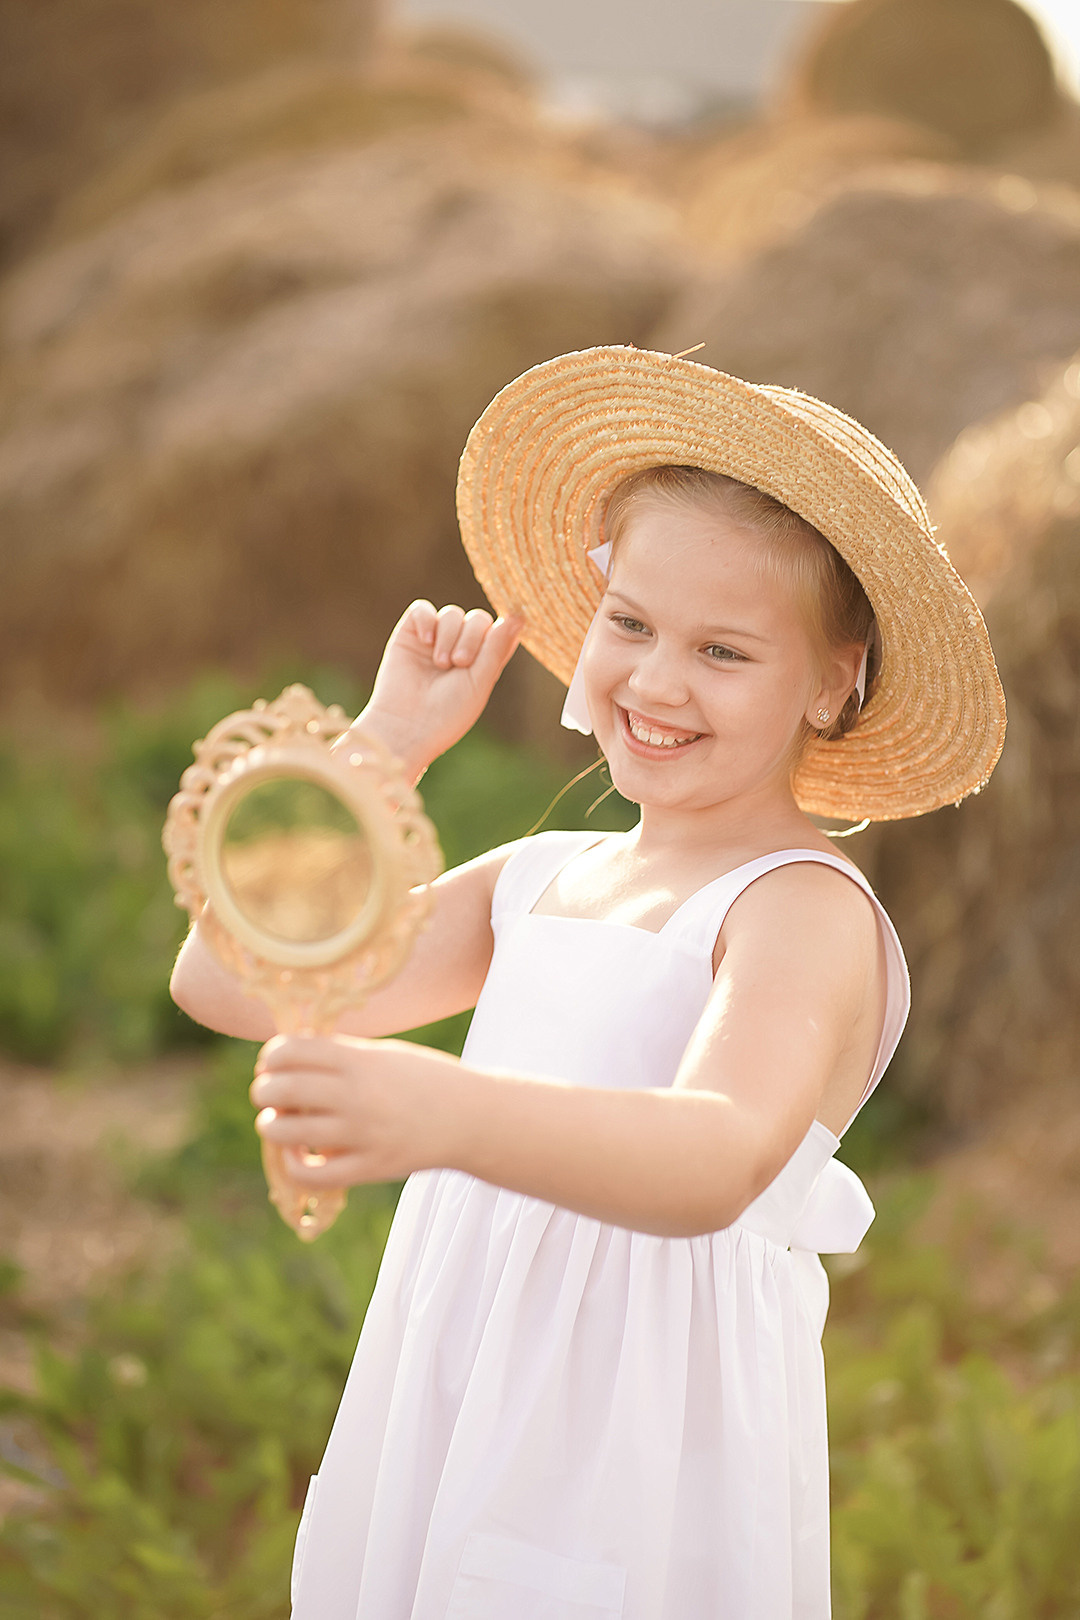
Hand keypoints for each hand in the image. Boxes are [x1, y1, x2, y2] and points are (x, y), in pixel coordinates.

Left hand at [250, 1033, 460, 1187]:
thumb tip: (288, 1055)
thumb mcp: (385, 1054)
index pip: (289, 1051)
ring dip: (272, 1126)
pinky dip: (293, 1164)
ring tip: (283, 1123)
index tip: (273, 1063)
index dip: (270, 1056)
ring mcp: (361, 1134)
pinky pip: (309, 1174)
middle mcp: (355, 1094)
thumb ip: (341, 1054)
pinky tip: (300, 1153)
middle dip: (264, 1091)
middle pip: (279, 1090)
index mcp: (359, 1059)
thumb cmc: (426, 1079)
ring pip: (283, 1132)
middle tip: (271, 1094)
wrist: (472, 1117)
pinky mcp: (369, 1168)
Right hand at [343, 601, 523, 779]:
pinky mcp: (410, 634)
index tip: (490, 647)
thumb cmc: (447, 712)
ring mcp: (435, 640)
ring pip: (452, 614)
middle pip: (478, 619)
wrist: (405, 726)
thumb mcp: (480, 682)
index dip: (499, 633)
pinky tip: (426, 642)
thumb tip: (519, 616)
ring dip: (449, 635)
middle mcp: (461, 647)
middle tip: (459, 663)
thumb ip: (497, 648)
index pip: (501, 631)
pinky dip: (426, 620)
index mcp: (483, 662)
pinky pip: (421, 610)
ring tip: (440, 663)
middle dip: (471, 638)